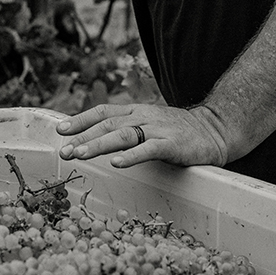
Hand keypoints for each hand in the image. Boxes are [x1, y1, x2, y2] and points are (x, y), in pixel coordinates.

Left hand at [56, 103, 231, 168]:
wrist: (215, 129)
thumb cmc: (178, 131)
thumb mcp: (149, 124)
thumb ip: (127, 129)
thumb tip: (97, 139)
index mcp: (136, 111)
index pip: (103, 111)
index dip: (81, 119)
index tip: (60, 130)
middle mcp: (143, 116)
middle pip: (107, 124)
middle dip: (83, 136)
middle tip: (64, 151)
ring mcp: (157, 129)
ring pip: (123, 134)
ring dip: (99, 144)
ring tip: (80, 154)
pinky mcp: (172, 143)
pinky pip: (148, 149)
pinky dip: (131, 156)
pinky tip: (116, 163)